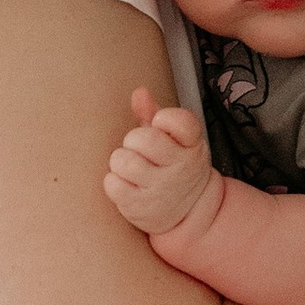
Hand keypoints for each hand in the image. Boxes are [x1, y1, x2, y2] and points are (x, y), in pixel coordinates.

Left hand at [103, 91, 216, 239]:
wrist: (189, 211)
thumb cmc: (173, 166)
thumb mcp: (174, 139)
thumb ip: (154, 113)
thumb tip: (139, 92)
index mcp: (192, 145)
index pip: (181, 121)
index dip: (164, 118)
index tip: (160, 126)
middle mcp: (181, 168)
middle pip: (143, 139)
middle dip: (134, 140)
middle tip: (140, 150)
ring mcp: (161, 189)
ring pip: (123, 161)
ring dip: (121, 161)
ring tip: (131, 168)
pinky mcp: (141, 207)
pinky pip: (112, 184)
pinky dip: (113, 181)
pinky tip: (126, 184)